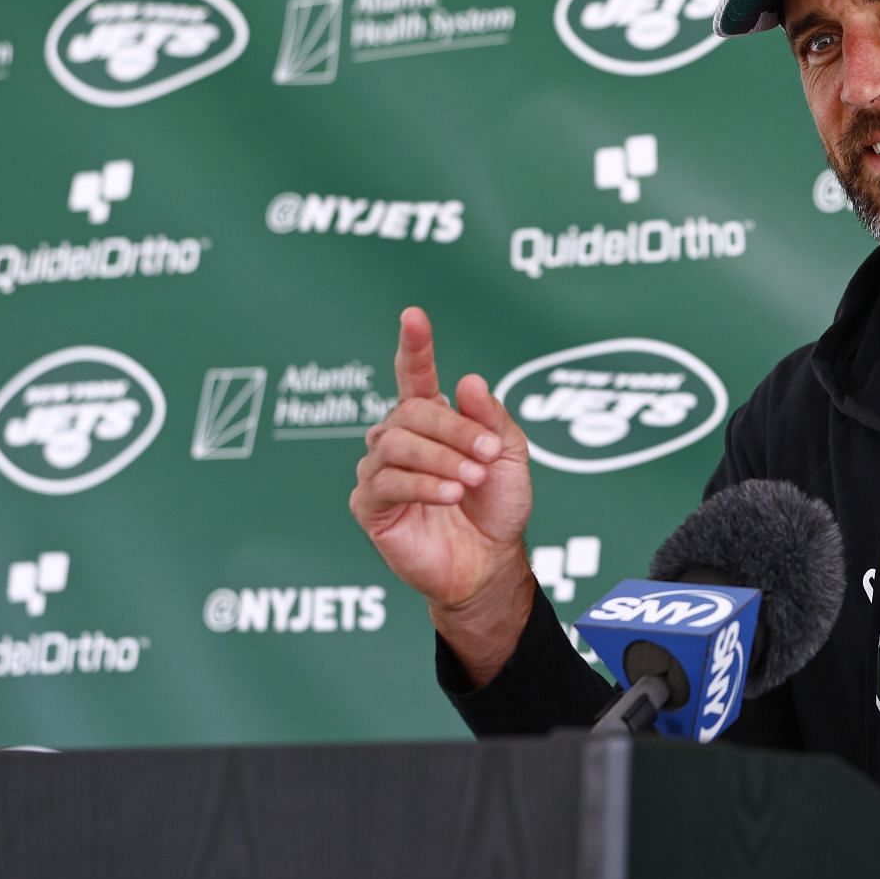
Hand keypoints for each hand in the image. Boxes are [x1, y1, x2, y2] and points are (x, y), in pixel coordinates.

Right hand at [349, 307, 535, 681]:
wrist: (491, 562)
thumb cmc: (498, 506)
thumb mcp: (509, 456)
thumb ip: (491, 419)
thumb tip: (467, 379)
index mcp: (432, 420)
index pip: (416, 375)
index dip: (415, 346)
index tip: (413, 316)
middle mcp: (400, 439)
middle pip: (411, 411)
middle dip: (453, 429)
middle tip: (486, 454)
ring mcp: (379, 470)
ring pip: (396, 443)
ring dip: (440, 458)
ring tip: (470, 481)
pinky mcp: (369, 505)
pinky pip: (385, 482)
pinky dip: (422, 484)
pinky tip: (449, 494)